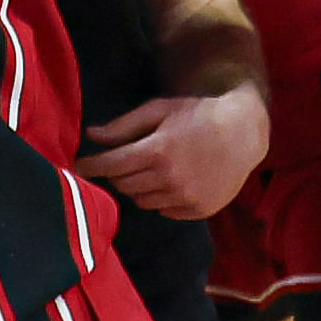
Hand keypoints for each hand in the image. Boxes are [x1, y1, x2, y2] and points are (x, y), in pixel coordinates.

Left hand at [78, 86, 269, 219]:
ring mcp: (186, 198)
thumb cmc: (197, 115)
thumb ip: (123, 126)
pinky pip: (164, 210)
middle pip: (124, 185)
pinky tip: (169, 181)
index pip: (112, 165)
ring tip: (148, 169)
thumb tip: (91, 135)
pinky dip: (159, 199)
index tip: (77, 166)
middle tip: (119, 161)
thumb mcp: (159, 110)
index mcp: (158, 151)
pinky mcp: (198, 210)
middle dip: (115, 174)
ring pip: (142, 200)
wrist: (243, 134)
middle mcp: (170, 179)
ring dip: (137, 187)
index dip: (90, 166)